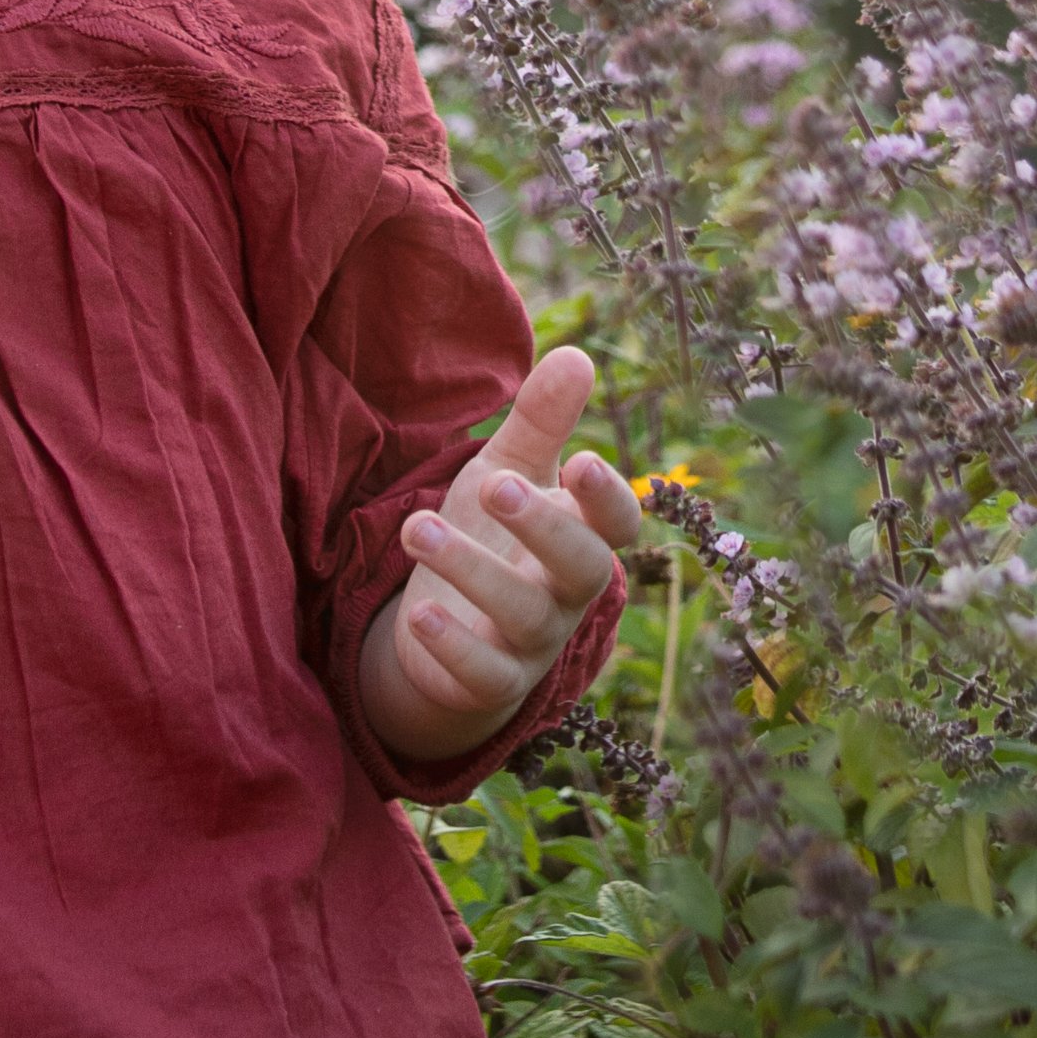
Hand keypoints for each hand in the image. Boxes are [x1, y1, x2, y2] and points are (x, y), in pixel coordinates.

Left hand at [362, 345, 649, 755]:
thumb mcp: (507, 470)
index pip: (619, 522)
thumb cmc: (490, 535)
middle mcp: (566, 592)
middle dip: (545, 526)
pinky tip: (420, 610)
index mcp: (580, 535)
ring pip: (525, 615)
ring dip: (474, 571)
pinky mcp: (489, 682)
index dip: (608, 497)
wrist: (444, 630)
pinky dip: (455, 646)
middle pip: (583, 568)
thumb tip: (577, 355)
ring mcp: (531, 642)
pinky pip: (485, 674)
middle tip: (495, 484)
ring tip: (418, 528)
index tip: (580, 459)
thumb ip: (541, 421)